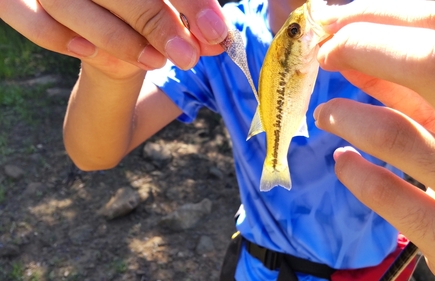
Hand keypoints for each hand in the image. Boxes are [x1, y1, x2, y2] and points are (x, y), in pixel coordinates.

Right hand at [0, 0, 226, 73]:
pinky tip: (91, 54)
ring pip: (71, 4)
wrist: (95, 12)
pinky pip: (30, 20)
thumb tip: (216, 39)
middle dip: (157, 22)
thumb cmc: (132, 8)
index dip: (190, 0)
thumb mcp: (158, 8)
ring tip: (155, 62)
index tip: (215, 31)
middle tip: (189, 56)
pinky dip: (58, 39)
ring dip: (117, 38)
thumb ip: (185, 20)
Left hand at [313, 1, 434, 279]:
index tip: (330, 22)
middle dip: (361, 46)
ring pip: (397, 134)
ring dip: (344, 115)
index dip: (376, 15)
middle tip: (322, 55)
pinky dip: (354, 172)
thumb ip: (407, 83)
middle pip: (434, 63)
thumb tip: (346, 47)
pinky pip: (390, 196)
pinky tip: (344, 164)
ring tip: (326, 114)